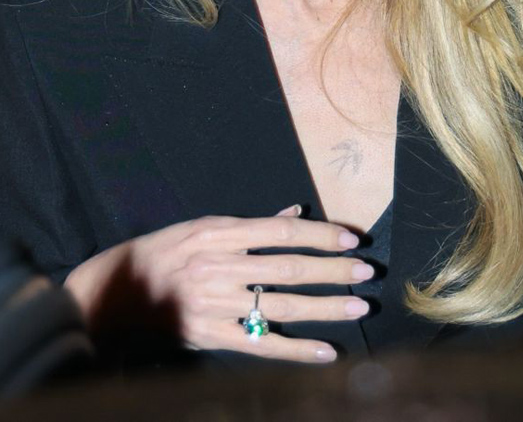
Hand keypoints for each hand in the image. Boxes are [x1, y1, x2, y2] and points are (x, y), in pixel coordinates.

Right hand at [65, 206, 372, 362]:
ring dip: (324, 307)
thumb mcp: (200, 226)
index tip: (351, 238)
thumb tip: (294, 214)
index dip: (319, 235)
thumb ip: (250, 225)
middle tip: (366, 271)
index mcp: (218, 234)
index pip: (280, 232)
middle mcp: (219, 267)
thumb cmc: (162, 253)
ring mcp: (216, 304)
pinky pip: (261, 344)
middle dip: (332, 270)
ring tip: (358, 306)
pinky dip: (296, 349)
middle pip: (287, 268)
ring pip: (280, 305)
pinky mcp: (212, 336)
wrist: (113, 295)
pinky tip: (327, 352)